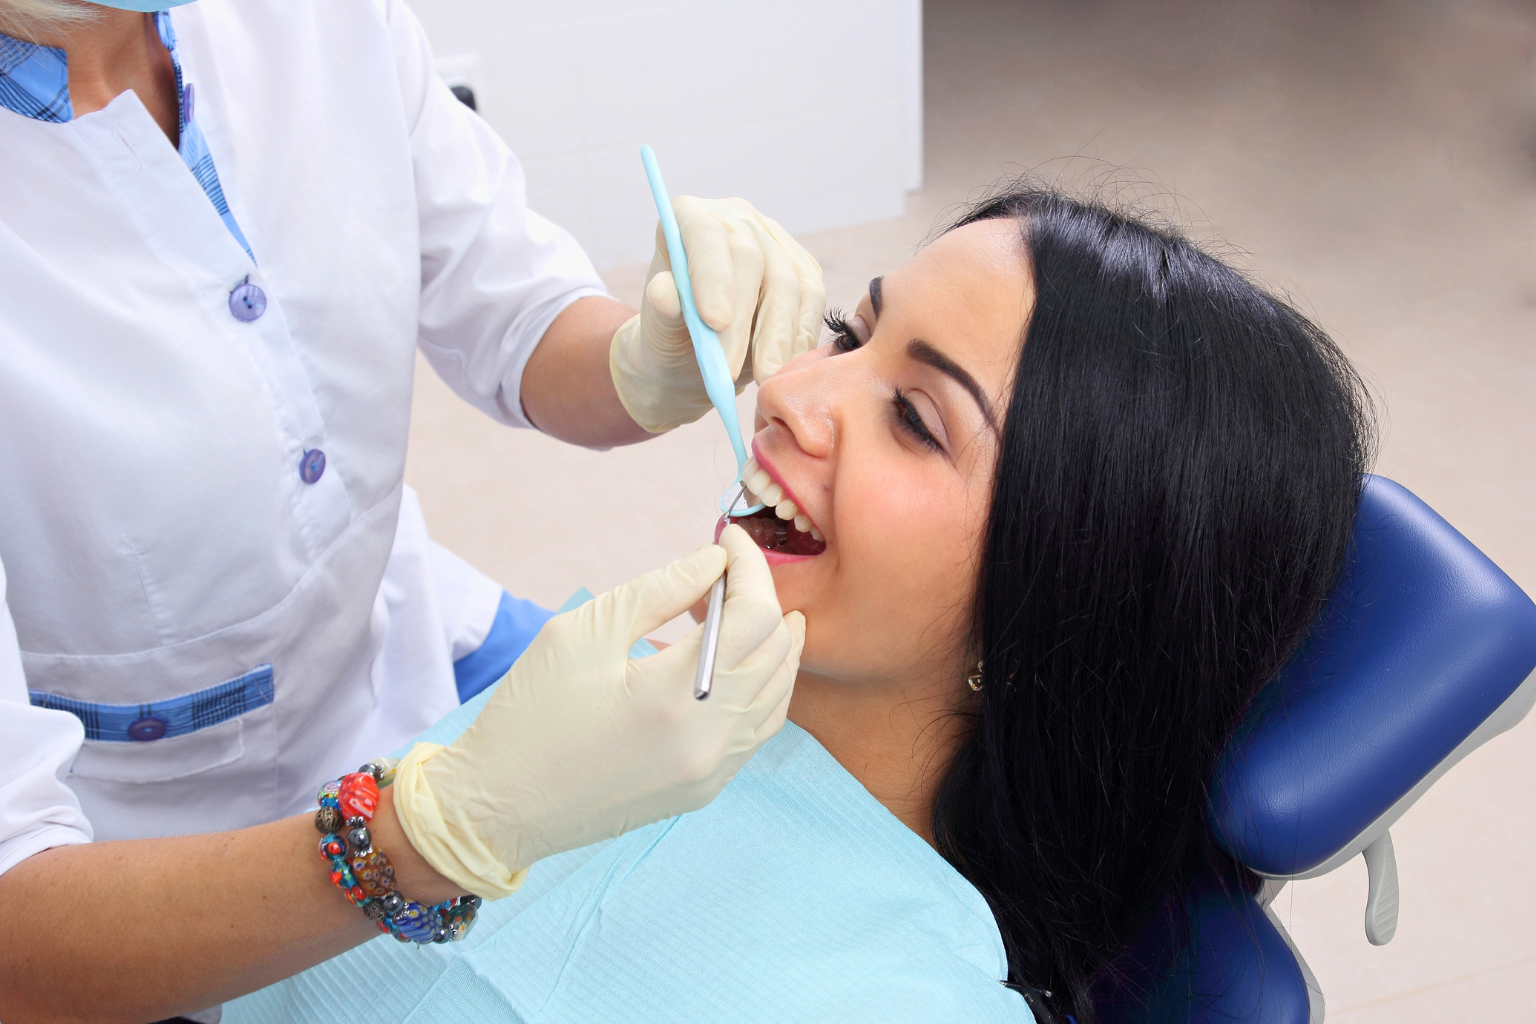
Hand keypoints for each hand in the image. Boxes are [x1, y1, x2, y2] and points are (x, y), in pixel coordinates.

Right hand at [391, 526, 802, 897]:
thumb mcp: (583, 633)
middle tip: (725, 573)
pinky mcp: (706, 789)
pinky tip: (737, 663)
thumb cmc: (530, 715)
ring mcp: (713, 771)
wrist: (498, 809)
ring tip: (743, 609)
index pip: (755, 616)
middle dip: (763, 599)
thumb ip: (659, 590)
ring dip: (771, 644)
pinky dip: (761, 687)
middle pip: (776, 652)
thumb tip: (713, 562)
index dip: (752, 568)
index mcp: (677, 696)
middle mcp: (710, 739)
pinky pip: (759, 729)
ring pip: (778, 693)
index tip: (730, 541)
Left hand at [610, 197, 825, 432]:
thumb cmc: (671, 336)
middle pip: (751, 259)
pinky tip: (786, 369)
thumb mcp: (657, 330)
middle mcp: (736, 219)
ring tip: (762, 379)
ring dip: (777, 337)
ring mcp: (775, 242)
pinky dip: (800, 339)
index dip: (712, 275)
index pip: (704, 233)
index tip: (714, 322)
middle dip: (743, 319)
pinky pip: (812, 301)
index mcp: (690, 217)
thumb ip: (660, 310)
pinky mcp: (803, 271)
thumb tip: (663, 294)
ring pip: (789, 283)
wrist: (696, 355)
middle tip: (729, 370)